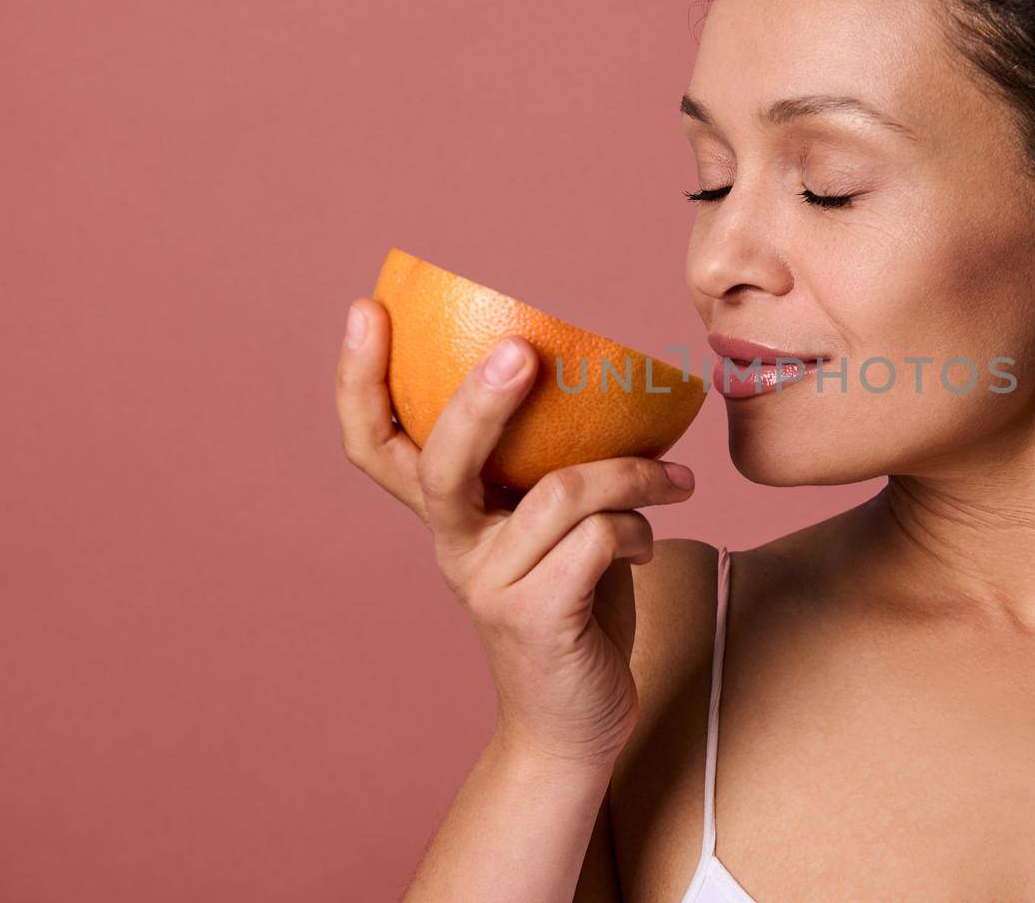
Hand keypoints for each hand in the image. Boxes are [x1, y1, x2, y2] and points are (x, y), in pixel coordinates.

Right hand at [335, 298, 695, 766]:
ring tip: (674, 481)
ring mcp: (490, 587)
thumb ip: (553, 471)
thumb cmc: (572, 608)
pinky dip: (640, 529)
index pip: (376, 444)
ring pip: (560, 493)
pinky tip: (650, 543)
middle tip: (521, 353)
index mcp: (450, 516)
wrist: (574, 723)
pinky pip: (599, 541)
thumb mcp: (551, 530)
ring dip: (632, 476)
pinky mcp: (537, 618)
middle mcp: (455, 547)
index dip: (360, 380)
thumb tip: (611, 387)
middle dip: (479, 403)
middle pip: (443, 463)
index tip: (363, 310)